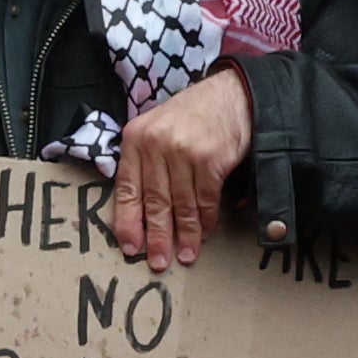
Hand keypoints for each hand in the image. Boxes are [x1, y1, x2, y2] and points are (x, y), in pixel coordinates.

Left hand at [112, 70, 248, 267]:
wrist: (232, 95)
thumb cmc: (193, 116)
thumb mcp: (157, 129)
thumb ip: (144, 163)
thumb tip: (139, 212)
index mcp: (136, 139)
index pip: (126, 188)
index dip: (127, 222)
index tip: (130, 247)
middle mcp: (156, 144)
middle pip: (154, 201)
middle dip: (156, 237)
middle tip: (158, 262)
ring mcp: (183, 151)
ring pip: (180, 204)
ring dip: (184, 234)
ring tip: (184, 255)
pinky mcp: (209, 159)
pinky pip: (205, 199)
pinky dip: (206, 219)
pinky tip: (205, 232)